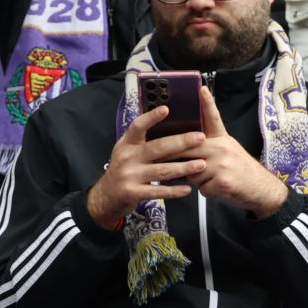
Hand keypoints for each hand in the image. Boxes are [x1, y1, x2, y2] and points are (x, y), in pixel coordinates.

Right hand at [85, 104, 208, 226]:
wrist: (106, 197)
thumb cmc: (123, 170)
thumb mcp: (126, 151)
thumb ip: (142, 141)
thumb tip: (166, 124)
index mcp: (127, 144)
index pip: (138, 126)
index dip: (151, 117)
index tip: (166, 109)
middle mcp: (128, 157)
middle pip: (158, 148)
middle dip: (181, 142)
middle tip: (200, 138)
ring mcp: (130, 176)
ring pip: (162, 170)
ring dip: (184, 167)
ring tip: (201, 164)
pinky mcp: (134, 193)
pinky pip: (158, 192)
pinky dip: (174, 191)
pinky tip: (187, 189)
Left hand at [188, 87, 289, 217]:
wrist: (263, 190)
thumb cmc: (242, 173)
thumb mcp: (230, 153)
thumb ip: (210, 149)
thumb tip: (186, 152)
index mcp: (223, 140)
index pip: (214, 118)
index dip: (207, 103)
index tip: (201, 88)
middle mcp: (223, 148)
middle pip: (190, 148)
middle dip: (178, 159)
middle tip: (174, 165)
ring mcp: (223, 164)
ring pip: (193, 173)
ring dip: (198, 181)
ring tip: (212, 181)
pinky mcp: (223, 181)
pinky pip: (202, 189)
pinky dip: (207, 193)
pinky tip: (218, 190)